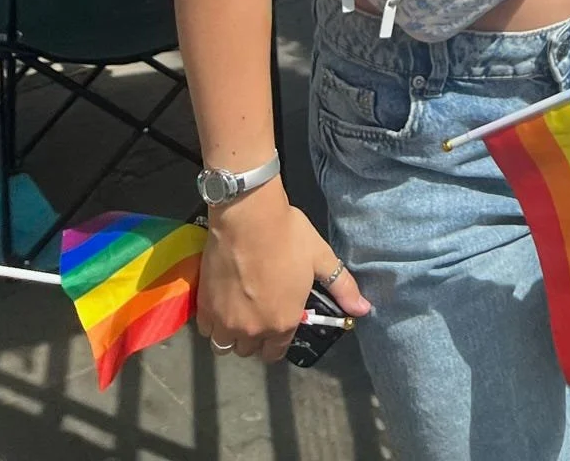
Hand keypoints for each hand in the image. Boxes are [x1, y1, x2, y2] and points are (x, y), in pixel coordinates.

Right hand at [196, 183, 369, 361]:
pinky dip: (213, 323)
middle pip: (251, 349)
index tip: (278, 322)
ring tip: (239, 311)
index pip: (276, 352)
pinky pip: (207, 330)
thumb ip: (342, 287)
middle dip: (256, 337)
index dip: (278, 341)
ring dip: (232, 334)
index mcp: (282, 323)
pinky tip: (222, 303)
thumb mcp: (320, 258)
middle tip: (260, 311)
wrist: (248, 217)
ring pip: (226, 345)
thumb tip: (363, 310)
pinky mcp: (205, 308)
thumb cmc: (288, 237)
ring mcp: (225, 322)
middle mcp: (253, 331)